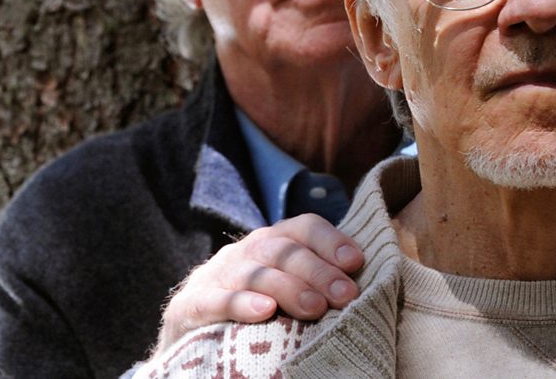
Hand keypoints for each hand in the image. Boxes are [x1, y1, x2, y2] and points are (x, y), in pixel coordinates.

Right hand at [151, 214, 363, 354]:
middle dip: (317, 271)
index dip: (330, 241)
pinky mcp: (193, 304)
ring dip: (288, 287)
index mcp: (270, 244)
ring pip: (255, 273)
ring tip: (315, 307)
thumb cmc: (253, 309)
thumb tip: (365, 286)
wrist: (191, 327)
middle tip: (346, 296)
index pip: (302, 228)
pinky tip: (264, 311)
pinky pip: (217, 300)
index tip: (356, 262)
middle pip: (282, 250)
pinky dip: (241, 303)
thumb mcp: (284, 287)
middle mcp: (245, 253)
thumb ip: (315, 281)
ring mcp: (217, 276)